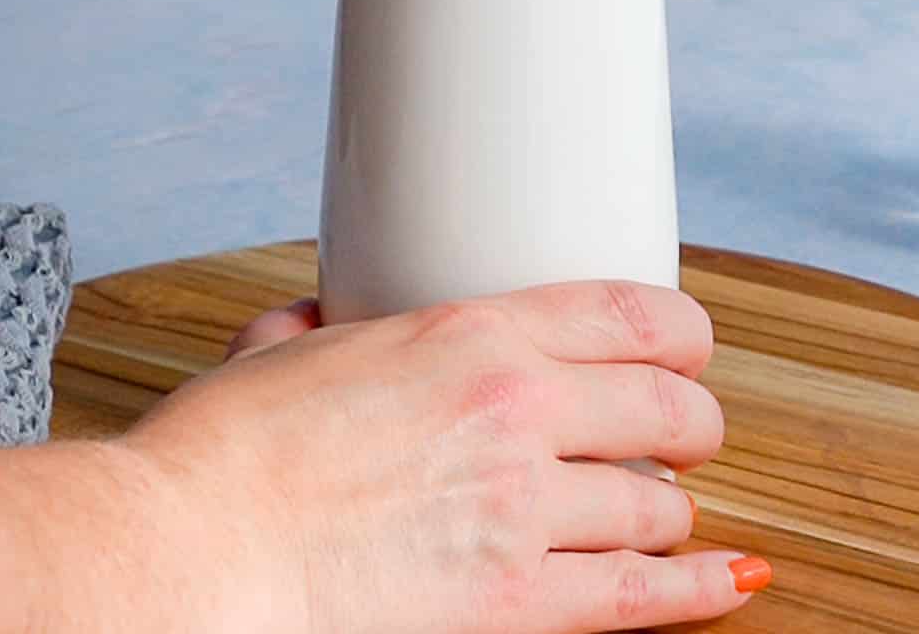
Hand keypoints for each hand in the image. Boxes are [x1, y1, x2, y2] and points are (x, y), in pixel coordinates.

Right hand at [123, 281, 770, 632]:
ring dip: (671, 506)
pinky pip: (644, 596)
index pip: (632, 313)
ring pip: (659, 503)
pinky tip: (729, 579)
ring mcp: (524, 512)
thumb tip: (320, 318)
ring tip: (660, 507)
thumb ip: (322, 325)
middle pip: (670, 408)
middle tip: (682, 432)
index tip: (688, 346)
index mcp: (472, 332)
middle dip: (690, 420)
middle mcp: (519, 412)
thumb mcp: (281, 349)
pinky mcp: (514, 606)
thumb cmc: (223, 455)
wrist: (189, 554)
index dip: (684, 332)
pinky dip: (698, 588)